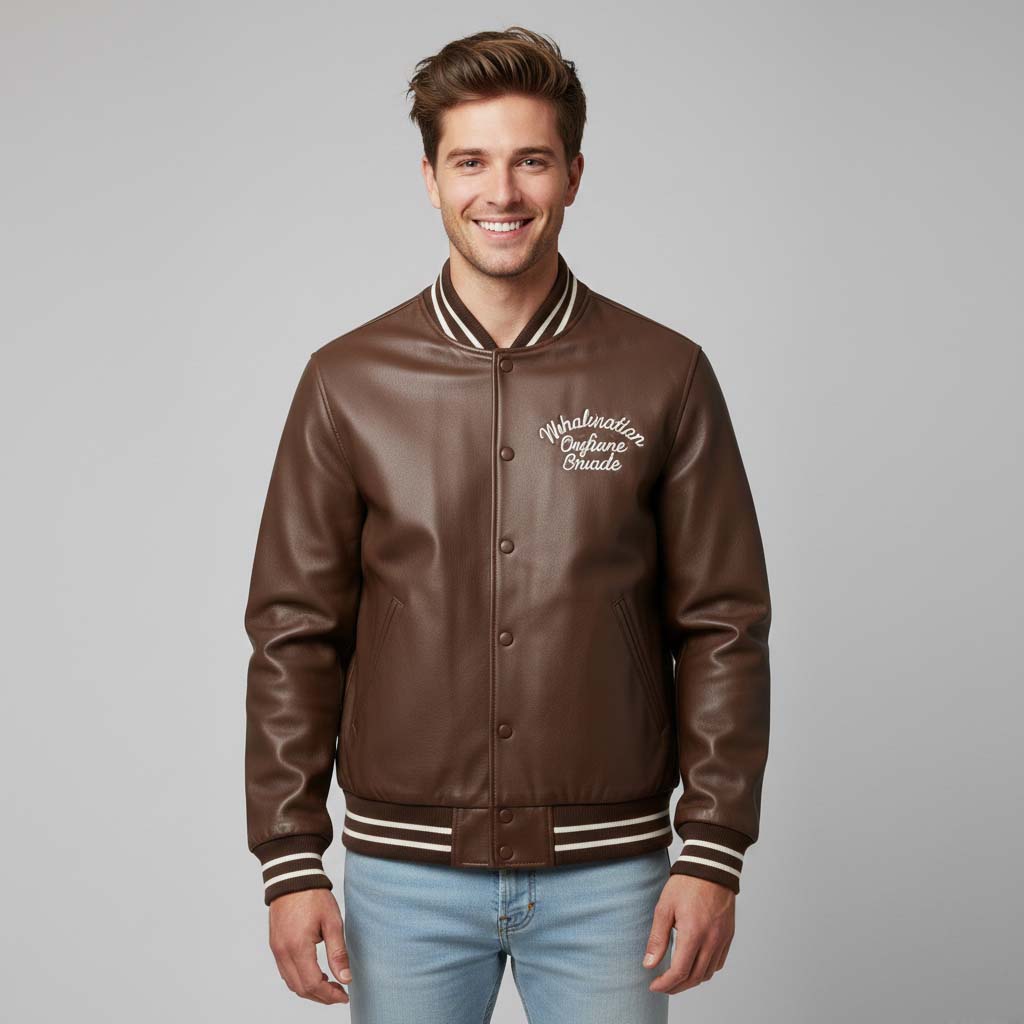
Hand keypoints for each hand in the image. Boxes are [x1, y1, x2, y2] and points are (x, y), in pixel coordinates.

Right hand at [268, 888, 351, 1003]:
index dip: (329, 995)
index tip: (344, 996)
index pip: (312, 984)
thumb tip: (345, 979)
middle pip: (300, 988)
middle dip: (321, 997)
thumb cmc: (313, 896)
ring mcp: (276, 949)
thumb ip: (338, 953)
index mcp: (297, 947)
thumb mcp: (332, 922)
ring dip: (310, 990)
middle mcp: (283, 952)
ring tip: (330, 986)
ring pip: (291, 983)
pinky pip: (285, 972)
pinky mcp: (275, 945)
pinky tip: (314, 974)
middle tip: (339, 994)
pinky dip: (300, 979)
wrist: (292, 876)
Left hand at [642, 875, 734, 993]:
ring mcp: (722, 939)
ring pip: (708, 973)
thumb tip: (649, 964)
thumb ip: (657, 938)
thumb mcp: (664, 907)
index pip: (680, 971)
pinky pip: (718, 963)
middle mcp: (711, 940)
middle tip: (662, 986)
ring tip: (676, 978)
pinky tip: (694, 965)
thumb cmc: (686, 884)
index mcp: (693, 933)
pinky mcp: (728, 935)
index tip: (654, 986)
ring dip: (691, 980)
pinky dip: (705, 970)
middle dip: (676, 987)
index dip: (666, 984)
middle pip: (695, 977)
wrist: (711, 867)